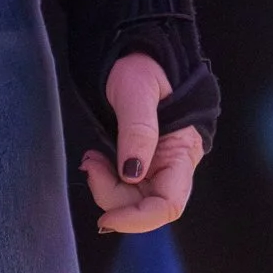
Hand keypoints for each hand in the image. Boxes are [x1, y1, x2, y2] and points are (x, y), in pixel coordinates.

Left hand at [81, 53, 200, 235]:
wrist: (133, 53)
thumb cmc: (141, 67)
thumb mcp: (136, 92)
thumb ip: (138, 131)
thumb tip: (132, 173)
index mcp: (183, 151)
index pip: (168, 204)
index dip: (139, 219)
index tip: (105, 219)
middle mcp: (173, 165)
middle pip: (147, 206)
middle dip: (113, 197)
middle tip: (89, 165)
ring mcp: (157, 166)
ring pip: (133, 200)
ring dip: (106, 188)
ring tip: (90, 158)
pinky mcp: (141, 163)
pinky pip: (124, 187)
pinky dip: (105, 181)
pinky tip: (96, 160)